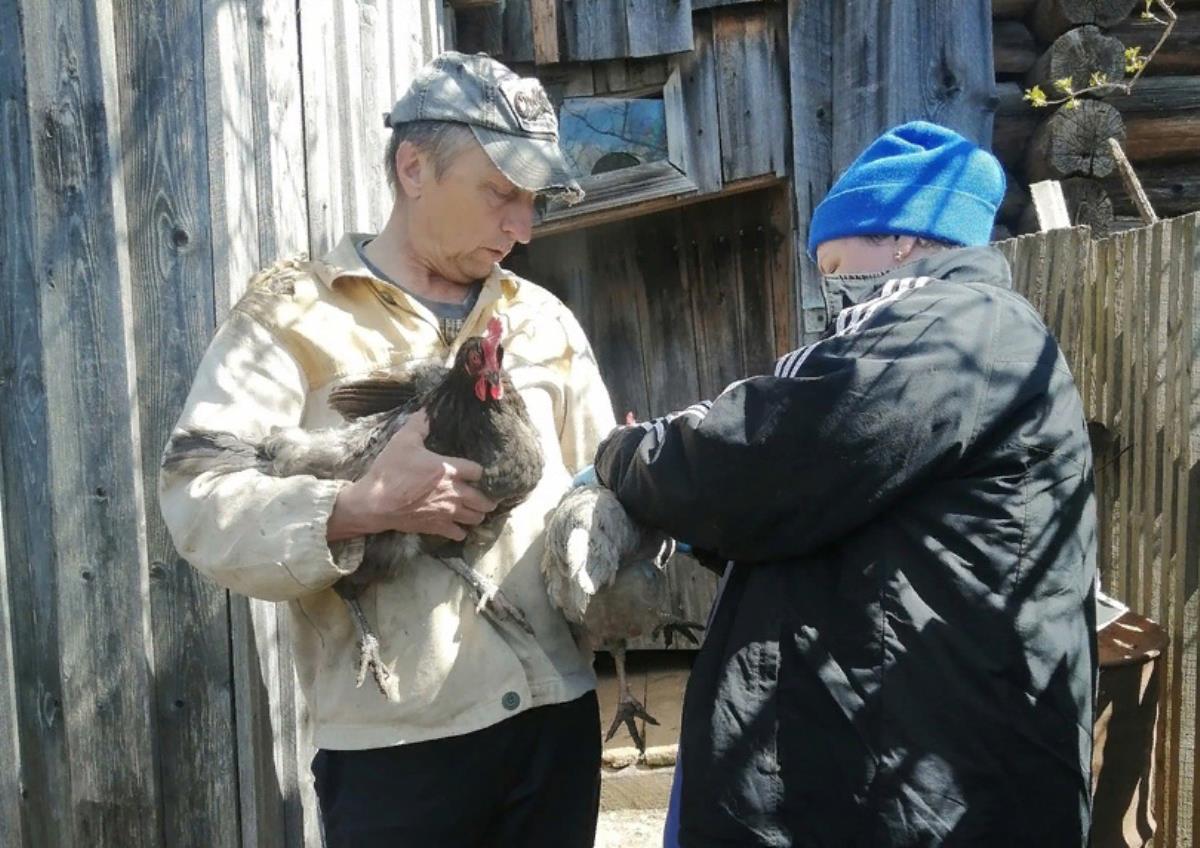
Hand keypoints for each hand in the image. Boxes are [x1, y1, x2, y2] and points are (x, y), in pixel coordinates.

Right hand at [327, 411, 497, 541]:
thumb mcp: (403, 441)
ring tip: (477, 510)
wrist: (374, 502)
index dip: (480, 471)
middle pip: (483, 500)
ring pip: (474, 518)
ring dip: (478, 514)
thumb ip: (419, 424)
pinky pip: (457, 534)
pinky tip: (459, 527)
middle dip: (488, 498)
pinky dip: (461, 531)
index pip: (478, 471)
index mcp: (449, 470)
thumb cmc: (390, 470)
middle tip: (489, 496)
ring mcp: (446, 512)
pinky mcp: (435, 527)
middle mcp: (453, 493)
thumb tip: (428, 410)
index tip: (478, 472)